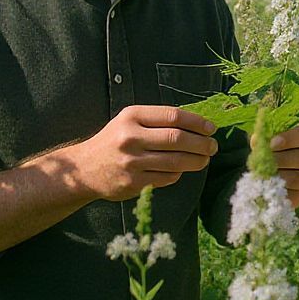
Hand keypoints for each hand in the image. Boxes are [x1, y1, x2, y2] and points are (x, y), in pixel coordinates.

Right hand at [77, 105, 218, 200]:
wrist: (84, 168)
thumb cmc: (114, 140)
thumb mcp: (129, 121)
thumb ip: (157, 120)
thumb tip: (196, 125)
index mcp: (131, 116)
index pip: (173, 116)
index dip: (197, 122)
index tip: (211, 128)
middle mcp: (131, 137)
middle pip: (177, 139)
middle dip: (202, 143)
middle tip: (213, 146)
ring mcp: (132, 162)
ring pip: (176, 161)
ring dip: (197, 161)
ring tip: (205, 158)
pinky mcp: (133, 183)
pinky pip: (167, 178)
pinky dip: (179, 173)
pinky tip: (183, 170)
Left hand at [259, 123, 298, 207]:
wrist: (262, 167)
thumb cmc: (266, 147)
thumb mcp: (264, 138)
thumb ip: (263, 138)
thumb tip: (257, 142)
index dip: (292, 139)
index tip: (272, 143)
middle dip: (282, 160)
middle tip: (265, 161)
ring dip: (279, 176)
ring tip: (263, 174)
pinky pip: (294, 196)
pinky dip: (278, 191)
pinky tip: (266, 186)